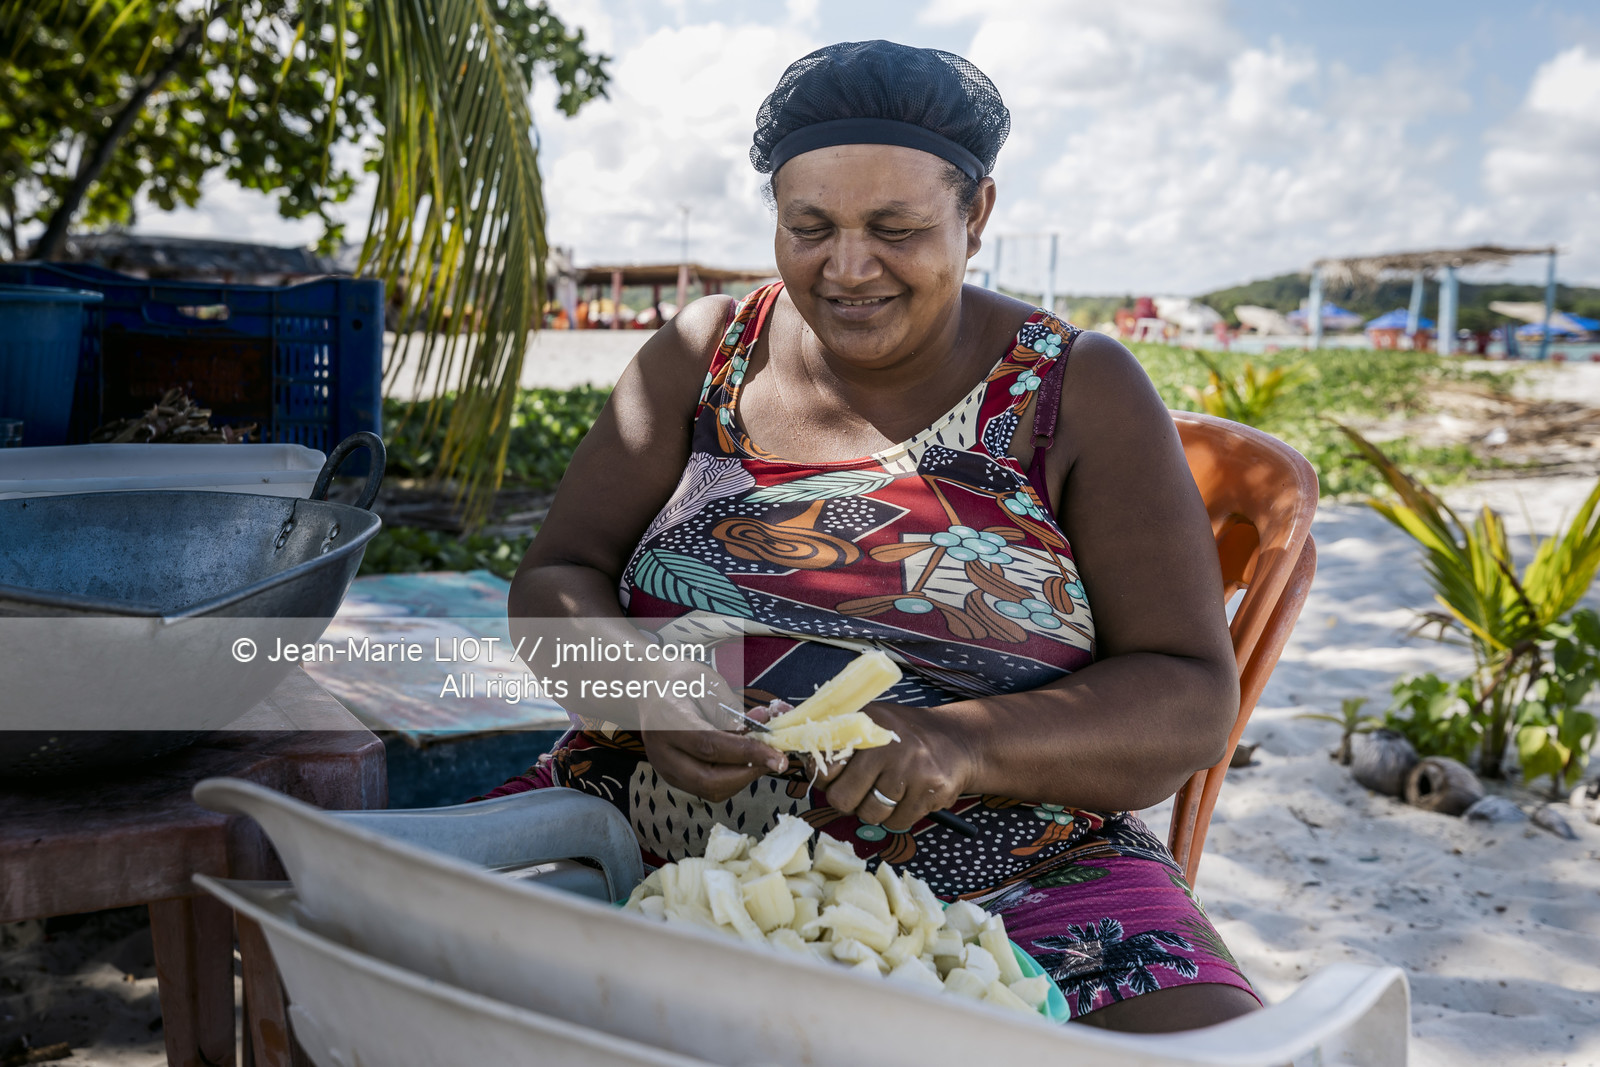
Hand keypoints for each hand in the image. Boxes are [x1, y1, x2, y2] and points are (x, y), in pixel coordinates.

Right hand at [639, 670, 789, 801]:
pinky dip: (730, 780)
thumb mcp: (708, 684)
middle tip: (773, 761)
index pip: (710, 745)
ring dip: (741, 779)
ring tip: (760, 758)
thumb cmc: (681, 680)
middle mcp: (661, 750)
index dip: (746, 753)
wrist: (648, 687)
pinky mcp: (670, 776)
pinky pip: (705, 788)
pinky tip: (743, 761)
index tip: (776, 756)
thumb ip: (734, 712)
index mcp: (668, 719)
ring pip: (708, 790)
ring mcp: (663, 767)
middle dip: (747, 774)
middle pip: (707, 779)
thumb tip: (763, 730)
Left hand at [812, 703, 977, 831]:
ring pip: (871, 815)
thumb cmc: (903, 736)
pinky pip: (898, 822)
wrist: (957, 740)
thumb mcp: (872, 722)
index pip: (825, 764)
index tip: (836, 778)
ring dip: (875, 811)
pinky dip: (899, 817)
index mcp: (865, 723)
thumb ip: (840, 737)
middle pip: (843, 799)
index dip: (827, 778)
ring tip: (886, 793)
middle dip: (848, 802)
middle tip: (860, 793)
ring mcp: (911, 768)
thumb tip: (804, 759)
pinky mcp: (931, 790)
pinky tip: (908, 797)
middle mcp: (887, 744)